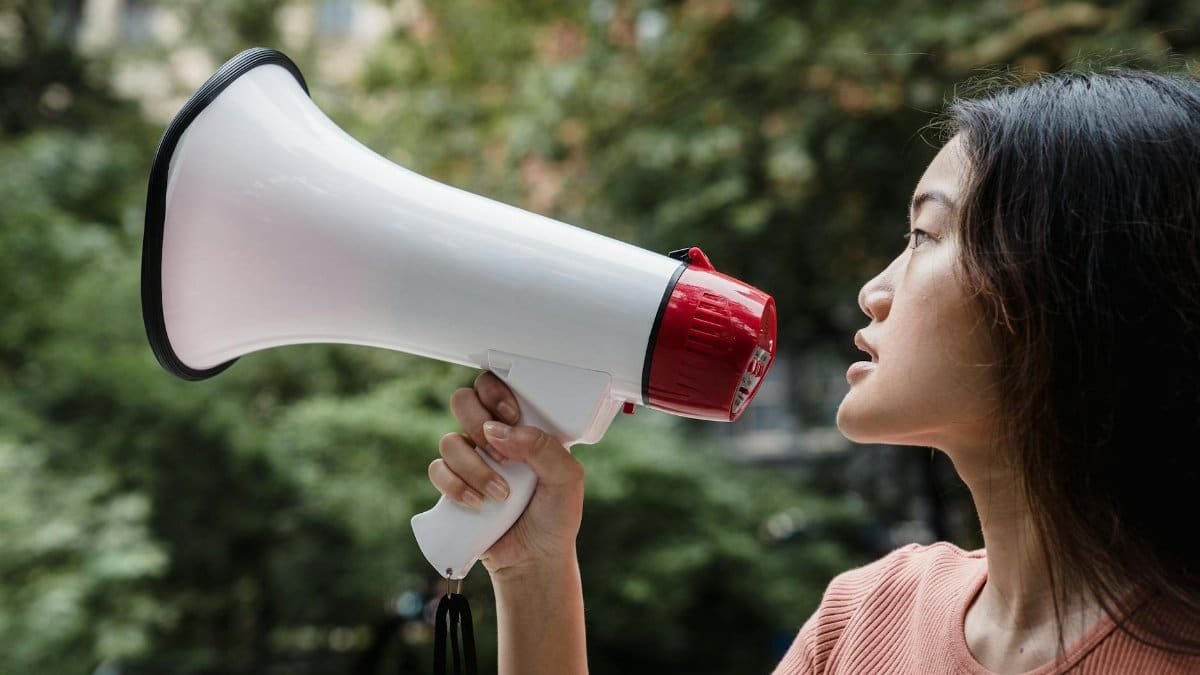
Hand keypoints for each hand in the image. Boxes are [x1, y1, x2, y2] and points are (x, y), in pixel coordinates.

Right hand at [427, 372, 584, 576]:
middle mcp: (492, 438)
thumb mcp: (567, 478)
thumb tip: (499, 430)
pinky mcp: (453, 486)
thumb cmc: (556, 517)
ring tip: (500, 494)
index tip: (512, 416)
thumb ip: (542, 446)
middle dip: (478, 424)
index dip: (496, 393)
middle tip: (502, 454)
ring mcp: (470, 460)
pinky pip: (436, 470)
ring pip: (449, 440)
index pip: (495, 386)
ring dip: (474, 467)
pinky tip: (477, 503)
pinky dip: (454, 485)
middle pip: (463, 401)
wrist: (534, 560)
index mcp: (520, 426)